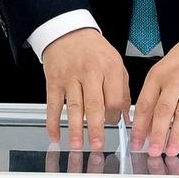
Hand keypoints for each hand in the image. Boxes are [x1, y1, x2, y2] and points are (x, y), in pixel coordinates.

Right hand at [41, 27, 129, 149]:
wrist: (69, 32)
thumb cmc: (94, 50)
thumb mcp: (115, 63)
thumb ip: (122, 89)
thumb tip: (125, 116)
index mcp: (110, 68)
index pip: (114, 98)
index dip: (115, 116)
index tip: (113, 126)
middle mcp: (90, 72)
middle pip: (95, 104)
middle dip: (96, 128)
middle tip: (97, 145)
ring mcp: (70, 76)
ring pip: (74, 106)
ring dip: (75, 128)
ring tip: (77, 144)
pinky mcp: (54, 80)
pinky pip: (53, 104)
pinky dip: (52, 121)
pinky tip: (54, 135)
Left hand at [132, 32, 178, 156]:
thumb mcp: (163, 72)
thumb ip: (154, 98)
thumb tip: (145, 127)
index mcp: (157, 76)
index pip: (144, 104)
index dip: (138, 126)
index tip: (135, 143)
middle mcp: (174, 81)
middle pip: (162, 110)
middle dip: (156, 133)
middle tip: (152, 150)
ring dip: (177, 134)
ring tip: (171, 150)